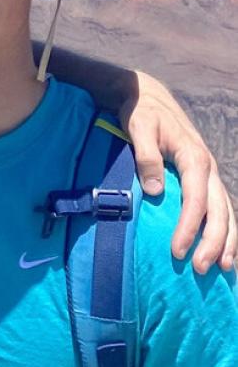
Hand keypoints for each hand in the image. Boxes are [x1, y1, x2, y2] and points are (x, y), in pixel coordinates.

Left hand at [121, 71, 236, 273]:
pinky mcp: (204, 178)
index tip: (178, 251)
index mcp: (194, 157)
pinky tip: (225, 250)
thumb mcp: (138, 127)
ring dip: (227, 241)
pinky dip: (227, 230)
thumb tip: (155, 191)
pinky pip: (221, 207)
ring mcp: (208, 173)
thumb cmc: (141, 112)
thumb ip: (146, 156)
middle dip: (213, 242)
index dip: (189, 227)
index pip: (196, 200)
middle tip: (202, 269)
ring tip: (223, 269)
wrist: (148, 97)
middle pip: (219, 211)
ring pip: (227, 212)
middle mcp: (207, 167)